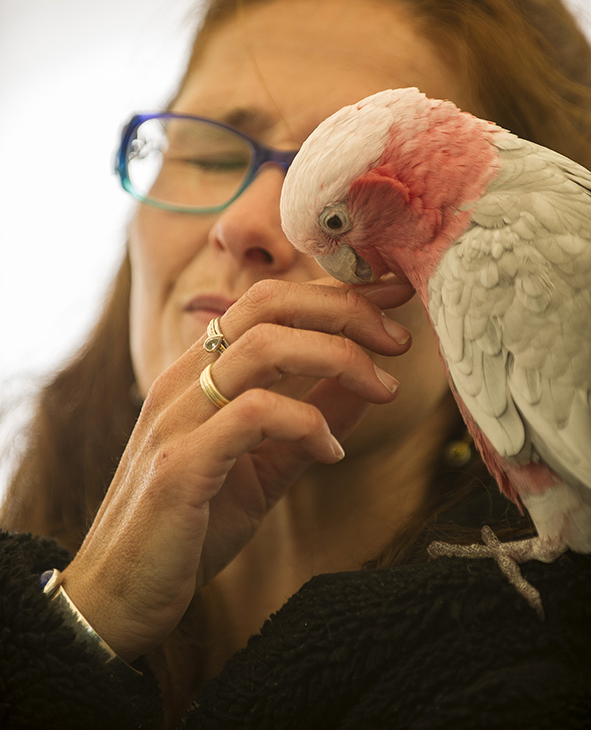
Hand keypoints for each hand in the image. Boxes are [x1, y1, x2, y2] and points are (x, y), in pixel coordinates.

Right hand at [61, 277, 412, 661]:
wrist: (121, 597)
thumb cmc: (192, 527)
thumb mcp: (264, 466)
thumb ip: (308, 422)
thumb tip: (368, 389)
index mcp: (200, 373)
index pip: (269, 302)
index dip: (334, 293)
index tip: (392, 296)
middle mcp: (184, 381)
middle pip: (268, 305)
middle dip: (343, 310)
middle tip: (398, 340)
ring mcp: (178, 418)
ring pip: (264, 347)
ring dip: (337, 358)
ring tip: (383, 390)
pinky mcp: (179, 465)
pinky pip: (255, 415)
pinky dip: (307, 423)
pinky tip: (332, 451)